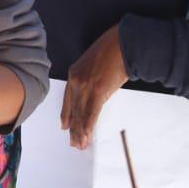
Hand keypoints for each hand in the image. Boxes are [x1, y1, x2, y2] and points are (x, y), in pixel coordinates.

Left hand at [61, 25, 127, 149]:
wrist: (123, 42)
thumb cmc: (113, 50)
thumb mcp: (95, 64)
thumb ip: (90, 78)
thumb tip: (96, 92)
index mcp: (74, 73)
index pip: (68, 99)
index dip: (66, 114)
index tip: (65, 126)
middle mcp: (76, 80)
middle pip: (73, 110)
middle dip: (74, 128)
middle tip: (73, 143)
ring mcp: (86, 86)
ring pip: (81, 114)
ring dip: (80, 132)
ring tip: (80, 145)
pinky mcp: (98, 91)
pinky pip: (91, 113)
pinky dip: (88, 126)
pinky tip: (86, 136)